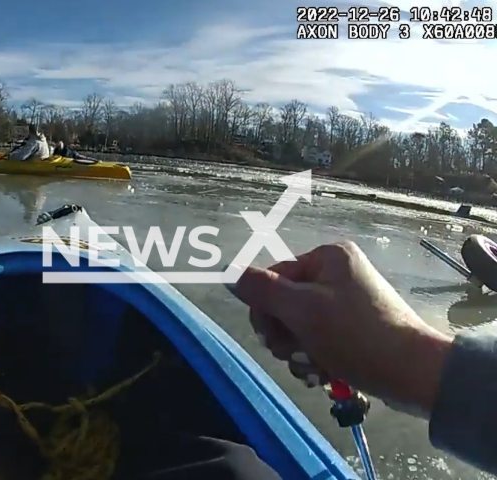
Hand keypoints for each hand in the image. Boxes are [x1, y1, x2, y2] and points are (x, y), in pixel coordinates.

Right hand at [226, 241, 452, 415]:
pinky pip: (318, 338)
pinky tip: (324, 372)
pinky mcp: (354, 327)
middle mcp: (336, 273)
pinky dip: (315, 356)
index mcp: (326, 258)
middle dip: (285, 335)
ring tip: (315, 367)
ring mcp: (346, 301)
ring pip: (299, 325)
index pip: (273, 278)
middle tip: (297, 354)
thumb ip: (262, 291)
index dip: (265, 311)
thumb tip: (230, 275)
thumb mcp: (302, 310)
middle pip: (285, 304)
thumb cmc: (355, 335)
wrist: (414, 374)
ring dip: (299, 350)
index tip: (271, 339)